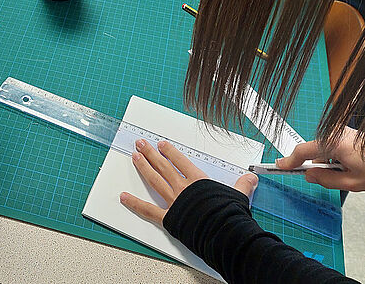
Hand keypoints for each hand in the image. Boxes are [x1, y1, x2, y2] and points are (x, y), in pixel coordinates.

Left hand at [119, 139, 257, 224]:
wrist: (222, 230)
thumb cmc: (229, 214)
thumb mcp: (239, 196)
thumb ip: (242, 185)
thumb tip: (251, 178)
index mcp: (198, 181)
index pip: (181, 162)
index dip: (170, 152)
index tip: (162, 144)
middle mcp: (182, 187)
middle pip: (163, 166)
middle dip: (151, 153)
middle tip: (141, 144)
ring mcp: (173, 200)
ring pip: (154, 180)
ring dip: (143, 167)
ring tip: (134, 157)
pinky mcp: (167, 217)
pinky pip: (147, 209)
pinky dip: (134, 203)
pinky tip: (123, 197)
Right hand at [276, 127, 364, 190]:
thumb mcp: (352, 182)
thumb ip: (326, 180)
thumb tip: (311, 176)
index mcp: (333, 144)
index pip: (303, 151)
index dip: (289, 160)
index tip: (280, 165)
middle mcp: (335, 133)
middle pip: (313, 150)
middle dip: (318, 164)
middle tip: (330, 176)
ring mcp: (342, 130)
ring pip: (324, 147)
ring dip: (330, 159)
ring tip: (348, 170)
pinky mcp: (347, 131)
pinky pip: (333, 143)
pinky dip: (336, 154)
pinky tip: (351, 162)